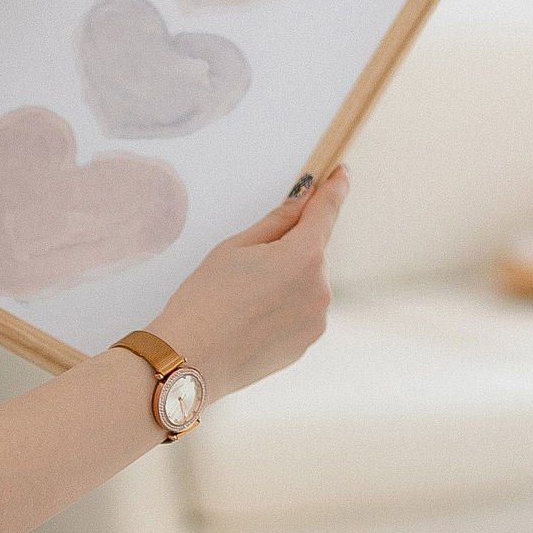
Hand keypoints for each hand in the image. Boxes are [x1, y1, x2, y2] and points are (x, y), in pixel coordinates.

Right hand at [151, 168, 346, 398]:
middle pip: (312, 251)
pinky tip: (250, 319)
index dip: (334, 189)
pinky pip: (301, 311)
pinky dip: (283, 307)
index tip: (341, 174)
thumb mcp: (236, 248)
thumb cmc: (205, 299)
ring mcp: (317, 318)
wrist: (191, 359)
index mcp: (304, 256)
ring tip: (244, 299)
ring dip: (286, 281)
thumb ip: (277, 221)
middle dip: (290, 249)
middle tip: (247, 266)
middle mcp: (320, 287)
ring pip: (307, 283)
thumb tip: (303, 199)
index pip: (327, 211)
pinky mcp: (307, 342)